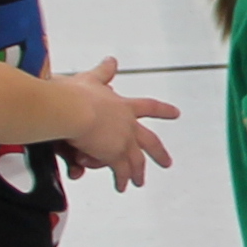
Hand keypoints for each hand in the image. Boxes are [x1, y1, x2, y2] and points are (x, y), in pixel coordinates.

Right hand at [66, 56, 180, 185]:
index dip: (163, 110)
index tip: (176, 113)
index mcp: (124, 106)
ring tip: (139, 181)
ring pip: (136, 160)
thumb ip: (102, 72)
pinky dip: (121, 179)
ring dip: (138, 172)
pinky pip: (120, 171)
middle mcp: (127, 124)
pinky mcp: (114, 155)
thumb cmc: (73, 93)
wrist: (69, 109)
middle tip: (167, 163)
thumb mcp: (91, 78)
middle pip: (150, 141)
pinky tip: (122, 187)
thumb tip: (111, 60)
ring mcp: (123, 141)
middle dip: (159, 152)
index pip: (149, 107)